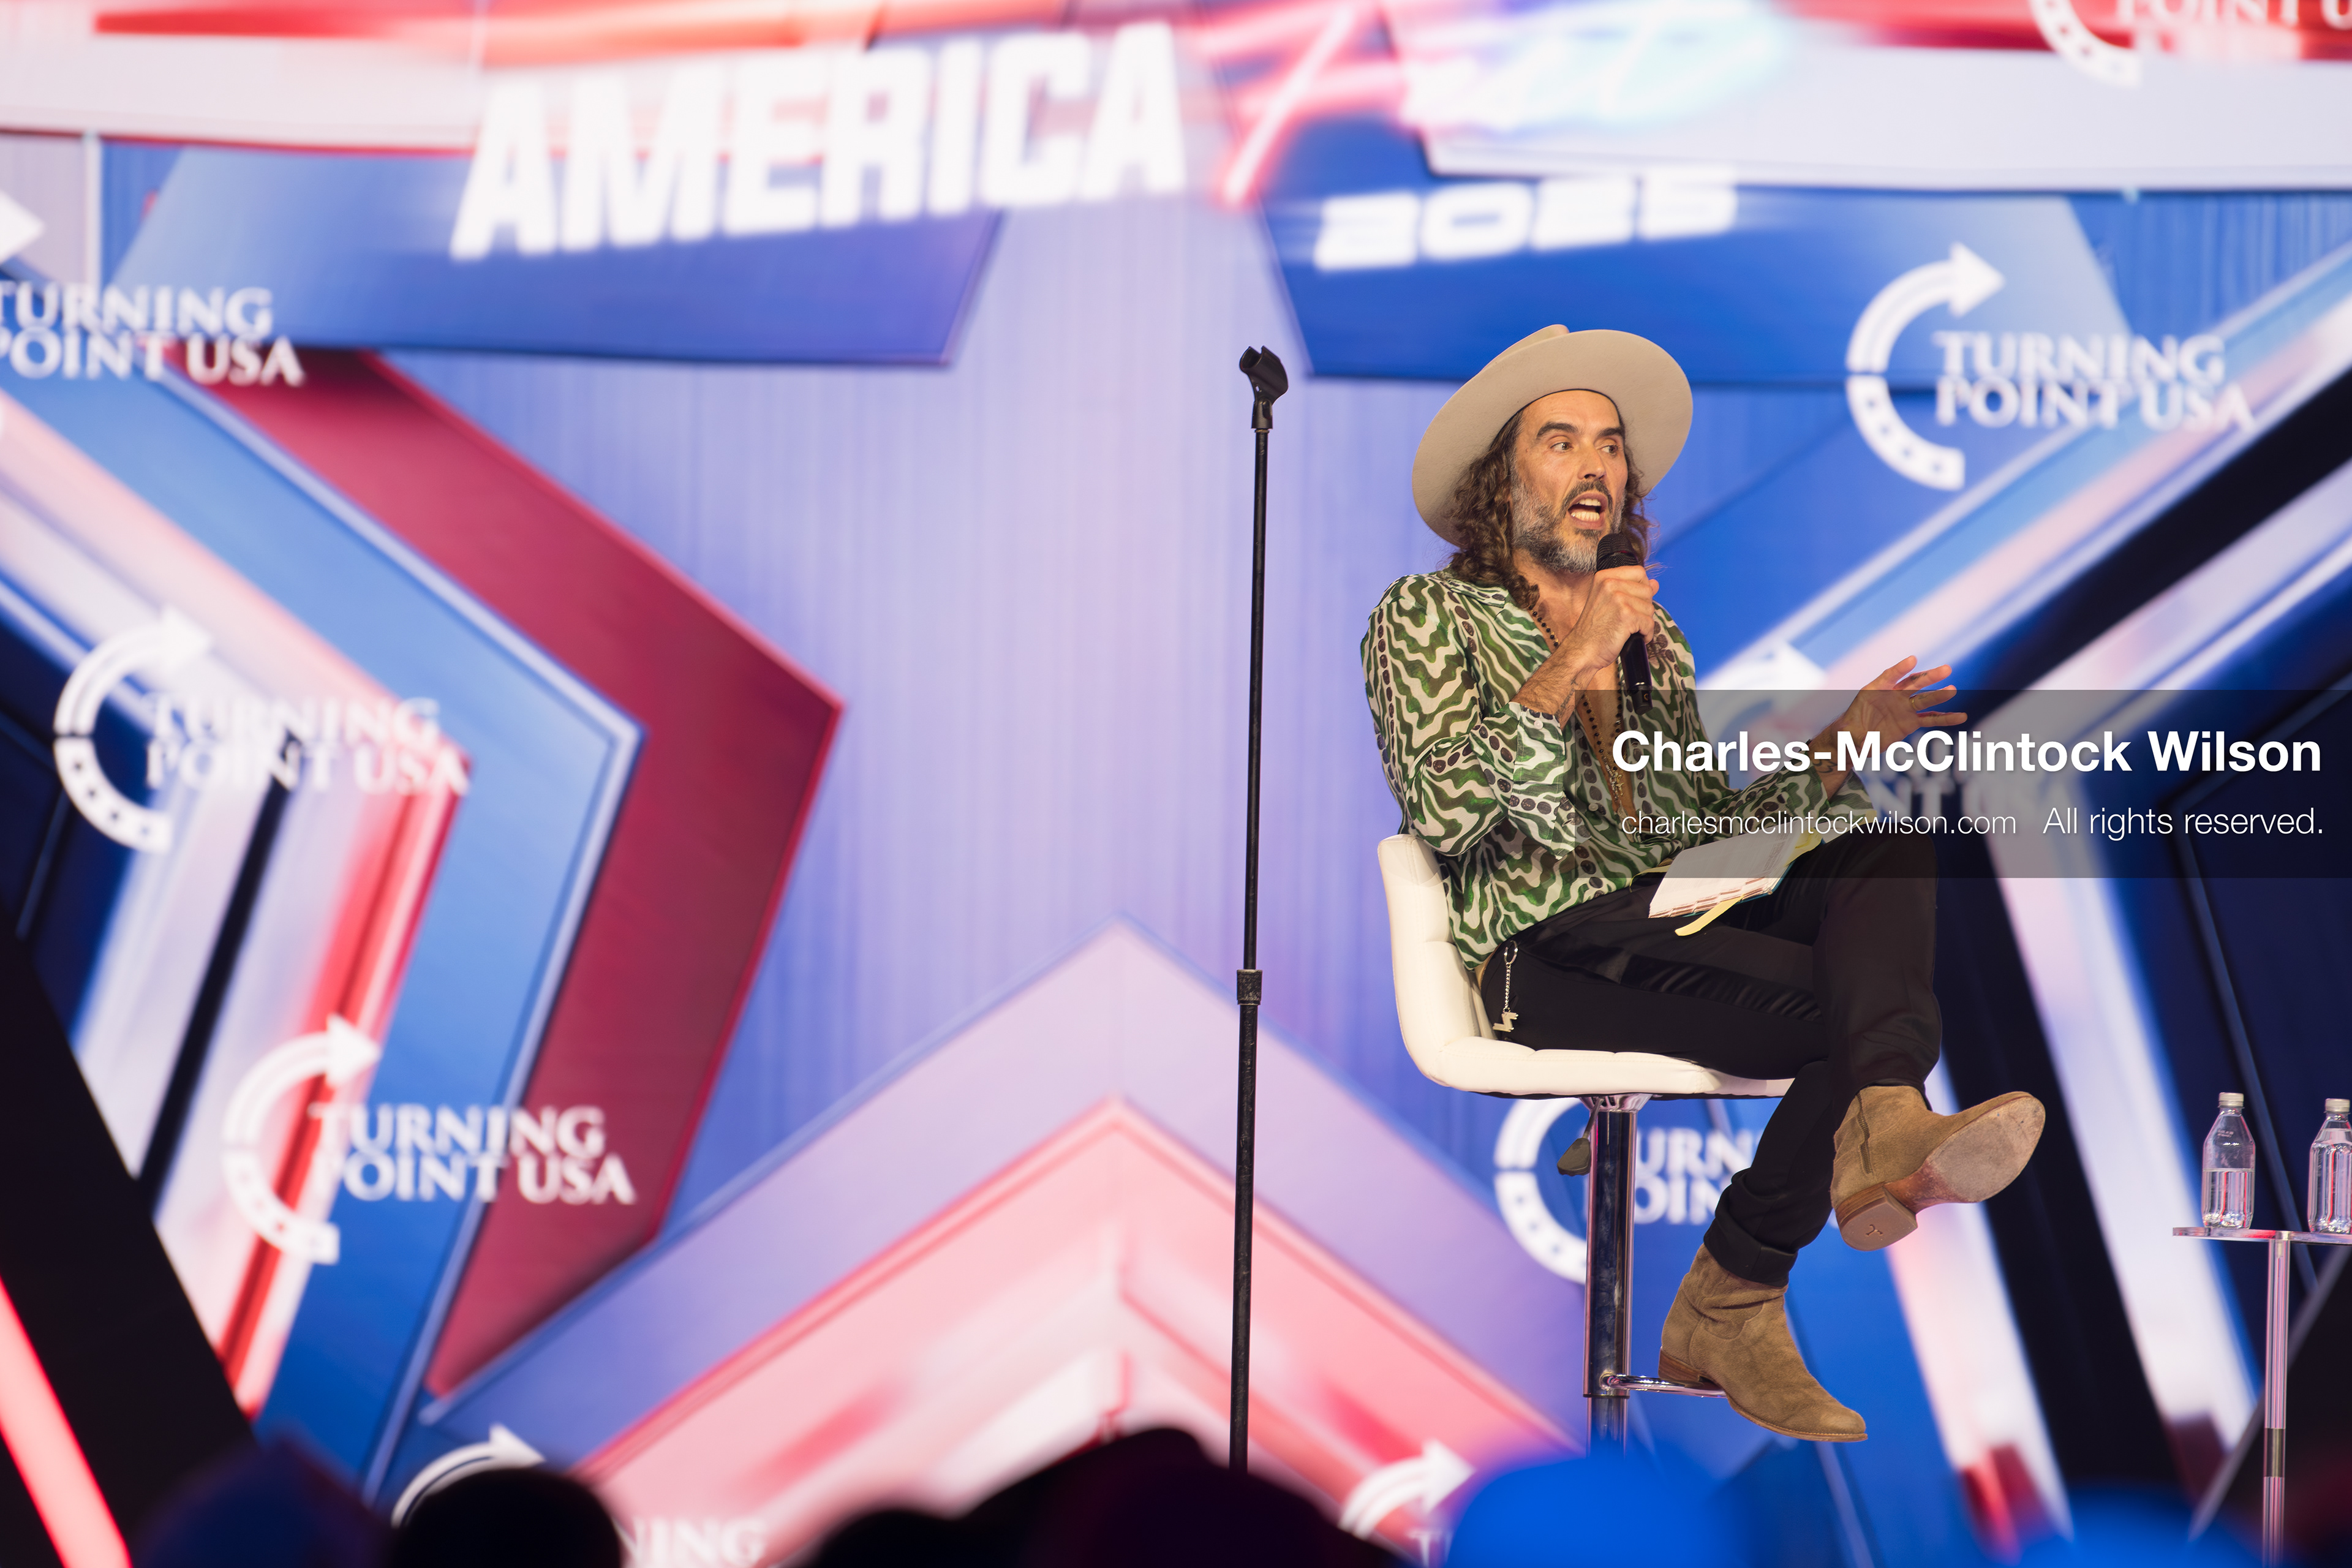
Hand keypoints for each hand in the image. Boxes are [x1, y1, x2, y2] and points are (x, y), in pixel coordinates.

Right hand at [1555, 564, 1657, 681]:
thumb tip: (1654, 583)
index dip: (1641, 588)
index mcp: (1604, 577)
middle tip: (1627, 619)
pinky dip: (1645, 634)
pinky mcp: (1626, 615)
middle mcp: (1610, 584)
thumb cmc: (1593, 629)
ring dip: (1643, 622)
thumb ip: (1631, 589)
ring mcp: (1618, 599)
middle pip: (1647, 591)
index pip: (1639, 572)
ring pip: (1650, 608)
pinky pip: (1649, 623)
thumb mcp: (1608, 601)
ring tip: (1627, 629)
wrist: (1582, 650)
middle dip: (1643, 608)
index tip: (1632, 602)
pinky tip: (1631, 637)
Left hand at [1813, 657, 1964, 795]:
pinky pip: (1930, 719)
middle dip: (1929, 677)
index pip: (1889, 676)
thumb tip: (1859, 738)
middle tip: (1946, 669)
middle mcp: (1893, 696)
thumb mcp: (1845, 732)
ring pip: (1924, 700)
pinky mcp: (1911, 722)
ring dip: (1939, 695)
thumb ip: (1852, 732)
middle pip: (1914, 684)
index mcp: (1875, 690)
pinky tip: (1960, 716)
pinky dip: (1945, 718)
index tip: (1912, 660)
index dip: (1900, 669)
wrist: (1854, 739)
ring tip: (1954, 689)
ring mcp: (1904, 708)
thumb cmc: (1847, 730)